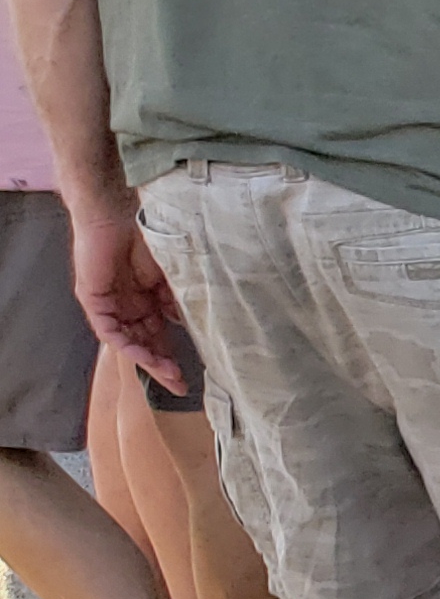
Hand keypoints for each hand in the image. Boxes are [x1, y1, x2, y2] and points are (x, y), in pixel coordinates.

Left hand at [69, 205, 187, 393]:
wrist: (118, 212)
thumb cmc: (147, 236)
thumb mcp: (170, 277)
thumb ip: (175, 302)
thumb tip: (184, 325)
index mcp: (145, 301)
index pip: (157, 336)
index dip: (171, 356)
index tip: (187, 376)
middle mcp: (127, 306)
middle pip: (143, 343)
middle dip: (161, 365)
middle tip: (179, 385)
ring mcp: (110, 304)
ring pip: (127, 341)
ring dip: (146, 359)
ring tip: (167, 374)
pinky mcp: (94, 299)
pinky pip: (109, 330)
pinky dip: (125, 344)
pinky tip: (143, 356)